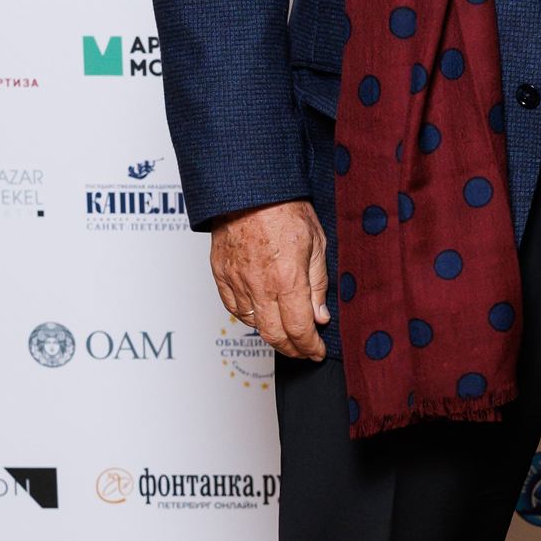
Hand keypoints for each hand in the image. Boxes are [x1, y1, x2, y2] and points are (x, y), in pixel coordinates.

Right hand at [211, 200, 329, 361]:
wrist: (250, 189)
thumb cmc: (286, 209)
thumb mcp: (317, 245)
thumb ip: (318, 285)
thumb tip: (320, 317)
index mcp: (287, 279)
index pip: (299, 329)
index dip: (309, 347)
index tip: (317, 351)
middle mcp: (259, 285)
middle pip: (273, 336)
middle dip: (291, 349)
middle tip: (303, 350)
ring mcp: (236, 281)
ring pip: (252, 324)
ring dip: (271, 333)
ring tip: (286, 330)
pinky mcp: (220, 274)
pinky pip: (234, 307)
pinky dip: (249, 316)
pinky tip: (261, 313)